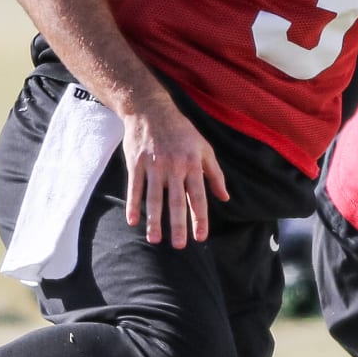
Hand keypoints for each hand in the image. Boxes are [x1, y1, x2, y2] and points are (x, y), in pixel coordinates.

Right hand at [121, 91, 228, 246]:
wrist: (151, 110)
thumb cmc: (181, 131)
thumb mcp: (204, 149)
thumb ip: (215, 174)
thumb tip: (225, 197)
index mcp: (192, 164)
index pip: (198, 196)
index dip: (200, 217)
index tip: (201, 237)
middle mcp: (174, 167)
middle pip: (176, 201)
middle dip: (178, 225)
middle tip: (180, 245)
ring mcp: (154, 165)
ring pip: (154, 198)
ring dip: (154, 220)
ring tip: (155, 239)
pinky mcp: (136, 163)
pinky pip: (134, 187)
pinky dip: (133, 204)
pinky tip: (132, 220)